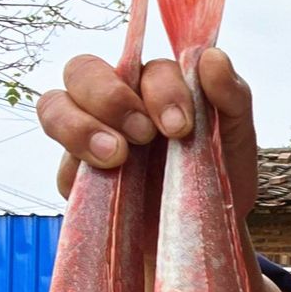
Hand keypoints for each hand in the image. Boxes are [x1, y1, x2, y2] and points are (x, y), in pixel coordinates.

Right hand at [36, 48, 258, 214]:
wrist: (199, 233)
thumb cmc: (217, 176)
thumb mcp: (236, 138)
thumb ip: (231, 95)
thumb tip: (213, 58)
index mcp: (156, 87)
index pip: (147, 68)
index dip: (161, 89)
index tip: (181, 128)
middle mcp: (117, 102)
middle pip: (84, 70)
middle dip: (111, 97)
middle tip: (144, 135)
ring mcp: (89, 134)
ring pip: (55, 104)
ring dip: (80, 125)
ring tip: (117, 157)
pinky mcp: (74, 173)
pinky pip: (57, 157)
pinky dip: (73, 158)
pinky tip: (104, 175)